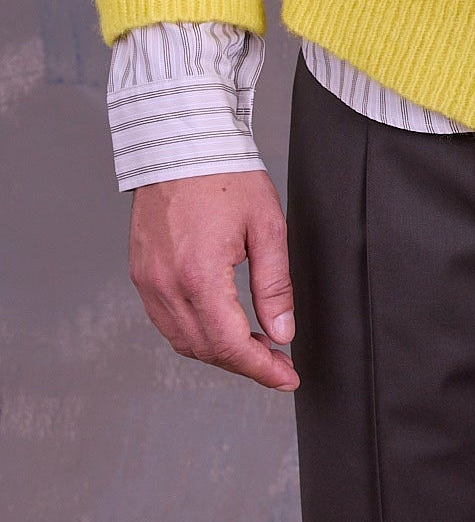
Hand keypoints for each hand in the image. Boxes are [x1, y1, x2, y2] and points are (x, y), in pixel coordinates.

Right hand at [129, 171, 298, 392]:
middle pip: (204, 350)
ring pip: (182, 341)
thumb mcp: (267, 227)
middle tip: (277, 363)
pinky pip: (166, 321)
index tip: (286, 377)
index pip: (230, 345)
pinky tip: (221, 326)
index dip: (261, 369)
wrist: (181, 145)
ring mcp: (148, 281)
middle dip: (244, 364)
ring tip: (254, 347)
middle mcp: (165, 285)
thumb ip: (274, 285)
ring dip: (218, 352)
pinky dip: (195, 333)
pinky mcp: (141, 274)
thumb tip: (282, 331)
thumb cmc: (224, 176)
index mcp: (199, 275)